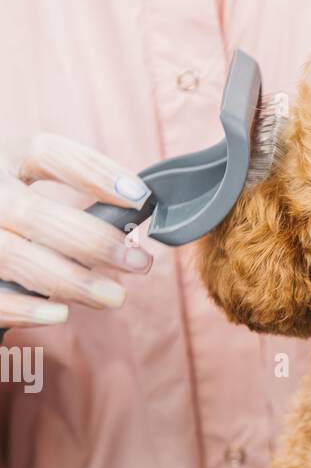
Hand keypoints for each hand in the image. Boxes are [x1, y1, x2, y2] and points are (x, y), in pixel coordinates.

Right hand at [0, 133, 152, 330]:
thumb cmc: (13, 220)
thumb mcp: (26, 191)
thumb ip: (69, 203)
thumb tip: (135, 219)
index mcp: (3, 160)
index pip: (46, 153)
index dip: (94, 172)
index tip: (140, 196)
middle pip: (36, 214)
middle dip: (95, 242)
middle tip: (140, 263)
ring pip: (17, 256)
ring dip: (73, 281)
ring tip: (114, 297)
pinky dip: (25, 309)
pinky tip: (60, 314)